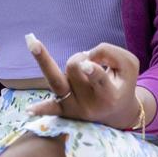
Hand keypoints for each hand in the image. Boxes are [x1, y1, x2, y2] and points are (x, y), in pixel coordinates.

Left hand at [23, 33, 141, 129]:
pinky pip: (50, 108)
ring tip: (33, 42)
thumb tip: (87, 54)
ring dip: (47, 61)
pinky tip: (29, 110)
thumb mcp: (129, 66)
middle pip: (73, 69)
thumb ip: (111, 53)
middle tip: (89, 63)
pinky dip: (40, 109)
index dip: (93, 72)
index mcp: (109, 95)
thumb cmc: (122, 84)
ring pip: (56, 79)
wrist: (117, 114)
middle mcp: (90, 105)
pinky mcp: (63, 110)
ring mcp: (74, 108)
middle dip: (79, 57)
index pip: (99, 80)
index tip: (87, 66)